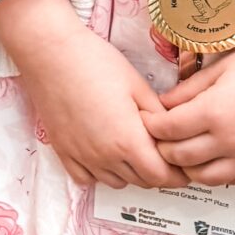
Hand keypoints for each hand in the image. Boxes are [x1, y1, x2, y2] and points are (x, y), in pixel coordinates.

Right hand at [0, 0, 188, 190]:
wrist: (50, 52)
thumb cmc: (94, 61)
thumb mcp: (138, 85)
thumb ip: (158, 117)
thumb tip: (171, 135)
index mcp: (127, 141)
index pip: (162, 176)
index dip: (178, 174)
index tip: (184, 166)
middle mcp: (104, 156)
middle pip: (142, 181)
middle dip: (157, 171)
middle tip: (162, 152)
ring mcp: (81, 156)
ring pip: (116, 182)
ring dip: (130, 172)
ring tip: (133, 149)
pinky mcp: (63, 151)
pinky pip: (86, 178)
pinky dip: (100, 172)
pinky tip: (105, 153)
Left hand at [146, 45, 234, 183]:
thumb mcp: (222, 67)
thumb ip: (189, 89)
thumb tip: (164, 103)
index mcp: (214, 112)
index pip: (168, 130)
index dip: (152, 126)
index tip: (147, 121)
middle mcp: (230, 141)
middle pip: (181, 158)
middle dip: (163, 149)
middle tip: (160, 138)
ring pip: (206, 178)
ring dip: (189, 169)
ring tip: (184, 154)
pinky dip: (219, 175)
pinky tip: (214, 161)